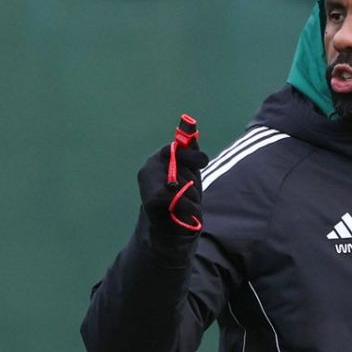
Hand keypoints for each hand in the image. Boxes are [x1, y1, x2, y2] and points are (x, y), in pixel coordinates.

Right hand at [136, 114, 205, 239]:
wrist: (168, 228)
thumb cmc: (181, 196)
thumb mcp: (189, 172)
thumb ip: (190, 151)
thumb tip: (190, 123)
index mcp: (160, 157)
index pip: (176, 148)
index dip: (192, 156)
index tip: (203, 162)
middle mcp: (149, 167)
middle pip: (182, 167)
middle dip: (192, 182)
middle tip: (188, 192)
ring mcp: (148, 183)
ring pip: (182, 184)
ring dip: (192, 197)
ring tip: (186, 205)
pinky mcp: (150, 199)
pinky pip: (178, 199)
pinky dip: (189, 207)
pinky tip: (186, 212)